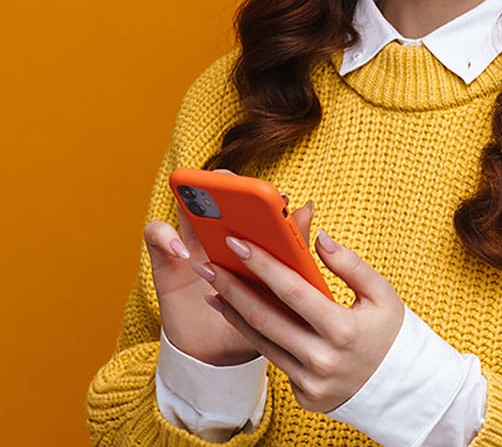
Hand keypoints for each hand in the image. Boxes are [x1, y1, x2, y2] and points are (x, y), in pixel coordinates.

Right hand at [144, 180, 314, 365]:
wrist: (219, 356)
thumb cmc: (254, 317)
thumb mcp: (276, 287)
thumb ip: (290, 249)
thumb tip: (307, 208)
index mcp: (247, 235)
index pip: (250, 198)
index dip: (260, 190)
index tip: (277, 196)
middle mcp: (217, 233)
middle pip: (216, 195)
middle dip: (224, 183)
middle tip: (233, 185)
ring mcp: (190, 243)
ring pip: (184, 207)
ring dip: (191, 201)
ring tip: (203, 210)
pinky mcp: (165, 261)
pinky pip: (155, 235)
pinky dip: (165, 236)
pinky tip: (182, 252)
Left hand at [197, 230, 404, 412]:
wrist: (400, 386)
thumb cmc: (390, 332)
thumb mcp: (382, 293)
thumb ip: (351, 265)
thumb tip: (319, 238)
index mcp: (343, 330)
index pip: (292, 291)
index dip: (263, 265)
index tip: (238, 243)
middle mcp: (322, 359)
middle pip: (266, 318)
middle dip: (232, 288)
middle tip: (208, 265)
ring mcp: (310, 381)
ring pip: (261, 341)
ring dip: (233, 312)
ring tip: (213, 288)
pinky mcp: (303, 394)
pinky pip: (273, 358)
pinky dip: (254, 334)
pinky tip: (238, 314)